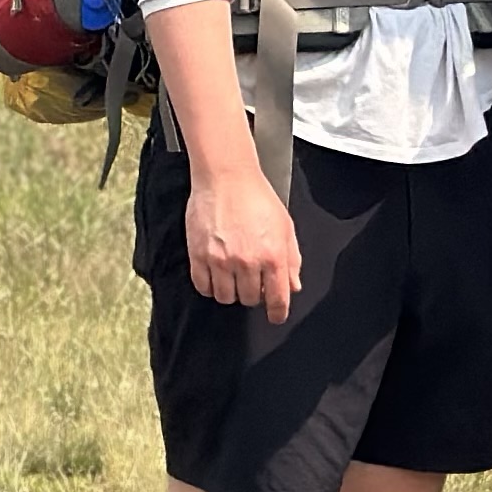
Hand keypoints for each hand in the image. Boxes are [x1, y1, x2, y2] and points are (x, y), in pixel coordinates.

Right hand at [185, 160, 303, 316]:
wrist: (226, 177)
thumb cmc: (256, 196)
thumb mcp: (285, 226)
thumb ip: (291, 259)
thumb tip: (292, 285)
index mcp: (273, 256)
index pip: (277, 300)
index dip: (277, 313)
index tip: (275, 315)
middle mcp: (247, 262)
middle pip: (250, 300)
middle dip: (253, 294)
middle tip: (251, 280)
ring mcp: (221, 260)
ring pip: (226, 297)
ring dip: (231, 292)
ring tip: (232, 276)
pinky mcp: (199, 255)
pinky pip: (203, 286)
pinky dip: (210, 286)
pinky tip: (215, 275)